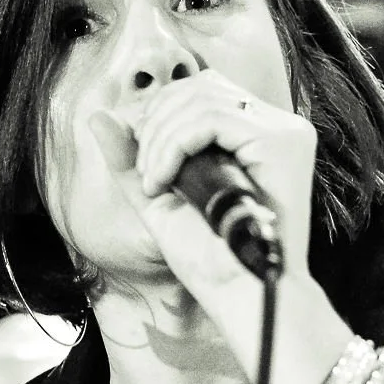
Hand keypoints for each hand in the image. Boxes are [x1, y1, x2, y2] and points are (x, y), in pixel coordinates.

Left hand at [90, 72, 336, 383]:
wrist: (241, 297)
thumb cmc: (208, 259)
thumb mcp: (157, 202)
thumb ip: (130, 160)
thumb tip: (99, 115)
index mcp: (253, 135)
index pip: (200, 91)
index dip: (160, 115)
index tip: (146, 166)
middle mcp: (275, 126)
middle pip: (199, 86)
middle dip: (155, 124)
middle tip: (147, 177)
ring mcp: (284, 132)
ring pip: (201, 97)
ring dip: (160, 140)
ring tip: (155, 185)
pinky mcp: (283, 143)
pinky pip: (212, 118)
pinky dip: (174, 145)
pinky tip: (163, 182)